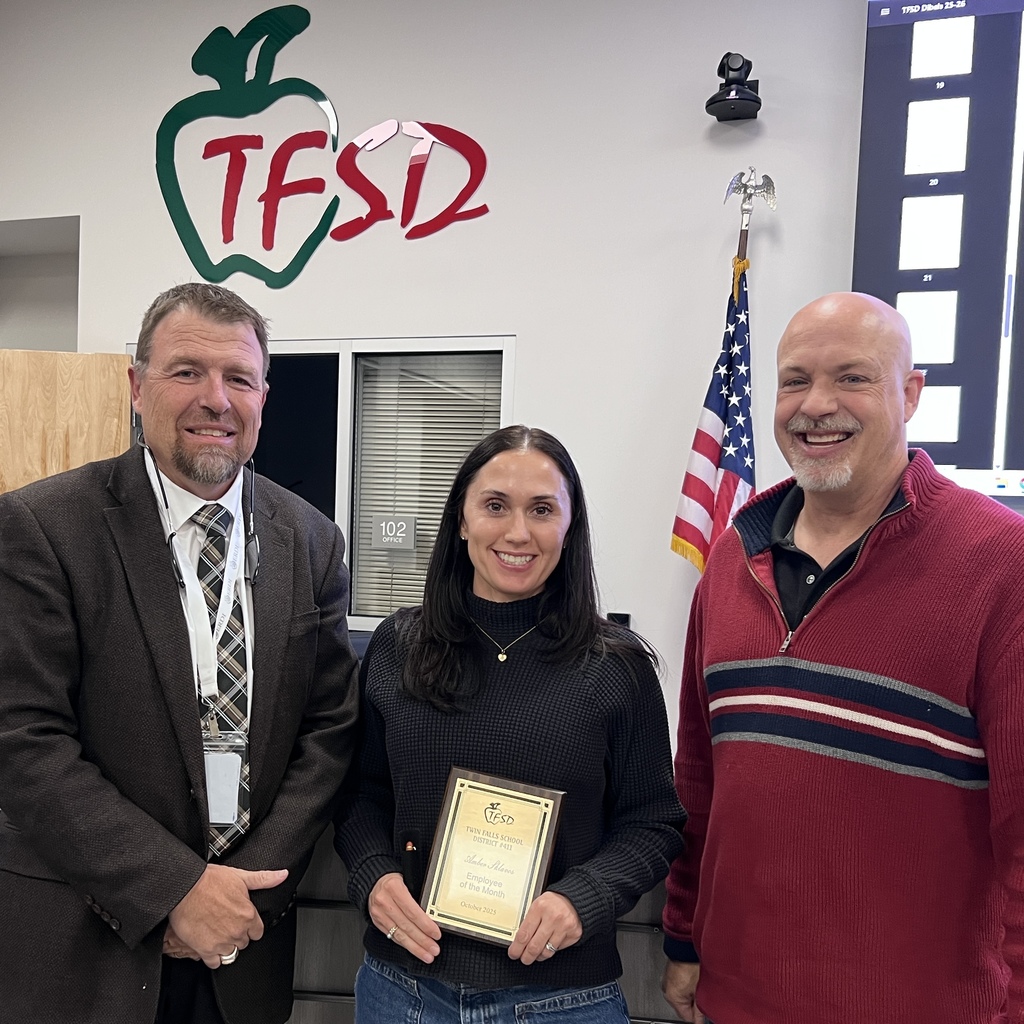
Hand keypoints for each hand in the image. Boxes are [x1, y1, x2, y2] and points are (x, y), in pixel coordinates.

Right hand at [168, 863, 287, 968]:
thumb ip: (263, 879)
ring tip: (218, 934)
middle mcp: (237, 931)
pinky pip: (215, 963)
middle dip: (238, 935)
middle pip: (244, 942)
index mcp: (248, 915)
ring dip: (226, 946)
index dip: (250, 926)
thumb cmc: (209, 880)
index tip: (243, 922)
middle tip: (227, 924)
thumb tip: (283, 875)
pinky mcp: (206, 950)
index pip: (258, 932)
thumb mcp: (240, 876)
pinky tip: (209, 945)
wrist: (184, 889)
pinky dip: (213, 957)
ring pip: (231, 953)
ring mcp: (222, 942)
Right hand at [368, 872, 440, 963]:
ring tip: (427, 954)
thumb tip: (433, 916)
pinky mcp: (377, 922)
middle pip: (406, 926)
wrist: (374, 881)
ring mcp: (379, 914)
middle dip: (422, 940)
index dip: (425, 925)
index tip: (436, 934)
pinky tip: (413, 949)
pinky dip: (404, 944)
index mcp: (394, 888)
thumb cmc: (393, 880)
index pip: (412, 911)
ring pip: (399, 935)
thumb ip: (418, 896)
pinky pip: (392, 936)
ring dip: (415, 947)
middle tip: (434, 949)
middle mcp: (385, 902)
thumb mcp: (407, 880)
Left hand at [507, 891, 581, 964]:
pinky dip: (552, 949)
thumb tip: (517, 941)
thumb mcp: (537, 904)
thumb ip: (528, 920)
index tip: (513, 953)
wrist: (574, 899)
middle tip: (523, 959)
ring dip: (539, 956)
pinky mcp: (573, 934)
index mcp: (539, 907)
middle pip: (534, 946)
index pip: (524, 934)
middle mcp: (552, 917)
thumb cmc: (553, 902)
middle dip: (526, 957)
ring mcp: (564, 927)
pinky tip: (549, 944)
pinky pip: (558, 950)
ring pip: (546, 952)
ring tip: (536, 954)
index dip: (516, 948)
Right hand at [662, 960, 704, 1022]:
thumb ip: (700, 1010)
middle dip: (693, 1004)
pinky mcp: (669, 974)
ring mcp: (666, 981)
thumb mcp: (699, 991)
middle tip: (703, 996)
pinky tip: (693, 979)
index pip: (686, 1017)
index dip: (697, 1017)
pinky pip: (678, 986)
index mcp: (672, 997)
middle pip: (683, 1007)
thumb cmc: (691, 965)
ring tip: (698, 985)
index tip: (703, 1014)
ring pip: (681, 996)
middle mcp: (666, 990)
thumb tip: (700, 1021)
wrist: (685, 947)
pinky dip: (686, 986)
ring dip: (689, 994)